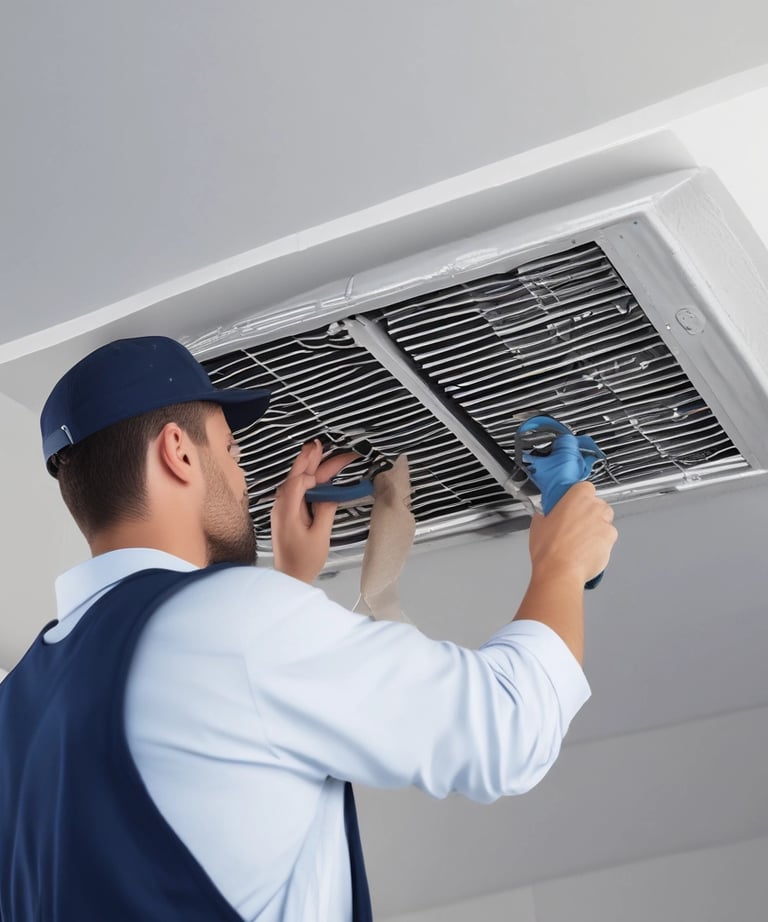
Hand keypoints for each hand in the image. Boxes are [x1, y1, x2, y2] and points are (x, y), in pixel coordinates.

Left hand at [271, 440, 357, 582]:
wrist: (289, 578)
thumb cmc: (303, 561)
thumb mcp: (320, 535)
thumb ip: (325, 510)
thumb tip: (330, 494)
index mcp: (288, 510)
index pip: (299, 482)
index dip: (314, 473)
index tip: (331, 468)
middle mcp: (282, 506)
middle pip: (296, 476)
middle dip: (308, 459)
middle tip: (318, 443)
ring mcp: (282, 509)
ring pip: (295, 481)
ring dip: (306, 465)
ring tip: (315, 449)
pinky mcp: (286, 513)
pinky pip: (294, 490)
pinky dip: (304, 478)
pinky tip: (311, 472)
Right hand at [528, 481, 617, 584]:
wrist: (560, 571)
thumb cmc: (549, 549)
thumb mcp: (538, 525)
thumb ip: (546, 515)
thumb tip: (544, 516)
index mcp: (577, 496)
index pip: (585, 487)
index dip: (579, 497)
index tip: (573, 505)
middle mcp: (594, 507)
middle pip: (598, 505)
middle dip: (590, 514)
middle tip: (575, 526)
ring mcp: (605, 523)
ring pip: (605, 522)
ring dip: (596, 529)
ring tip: (580, 542)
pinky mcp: (611, 540)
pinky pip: (608, 539)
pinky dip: (600, 544)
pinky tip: (586, 552)